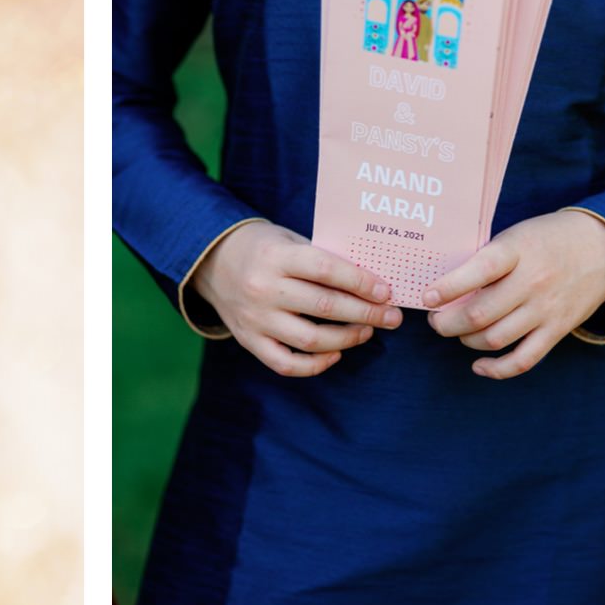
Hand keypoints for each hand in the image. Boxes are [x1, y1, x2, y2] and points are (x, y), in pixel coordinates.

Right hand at [190, 222, 402, 376]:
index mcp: (276, 257)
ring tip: (367, 332)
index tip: (386, 291)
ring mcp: (255, 319)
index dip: (361, 282)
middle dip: (366, 314)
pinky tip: (336, 354)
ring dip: (347, 339)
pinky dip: (315, 364)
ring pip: (310, 339)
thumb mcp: (290, 239)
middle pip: (324, 306)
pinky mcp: (249, 341)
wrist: (212, 261)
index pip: (326, 270)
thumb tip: (372, 283)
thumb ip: (322, 259)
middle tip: (392, 317)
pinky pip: (286, 364)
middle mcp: (264, 288)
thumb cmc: (265, 248)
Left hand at [425, 210, 604, 378]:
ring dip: (466, 341)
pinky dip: (496, 369)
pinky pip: (523, 359)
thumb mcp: (518, 235)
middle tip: (436, 320)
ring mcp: (545, 310)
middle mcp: (532, 282)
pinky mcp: (557, 330)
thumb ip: (488, 258)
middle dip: (447, 322)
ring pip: (494, 339)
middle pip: (480, 314)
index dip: (449, 287)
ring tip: (457, 332)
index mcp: (518, 251)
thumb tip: (446, 286)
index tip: (427, 296)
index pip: (479, 270)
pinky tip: (478, 365)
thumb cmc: (550, 238)